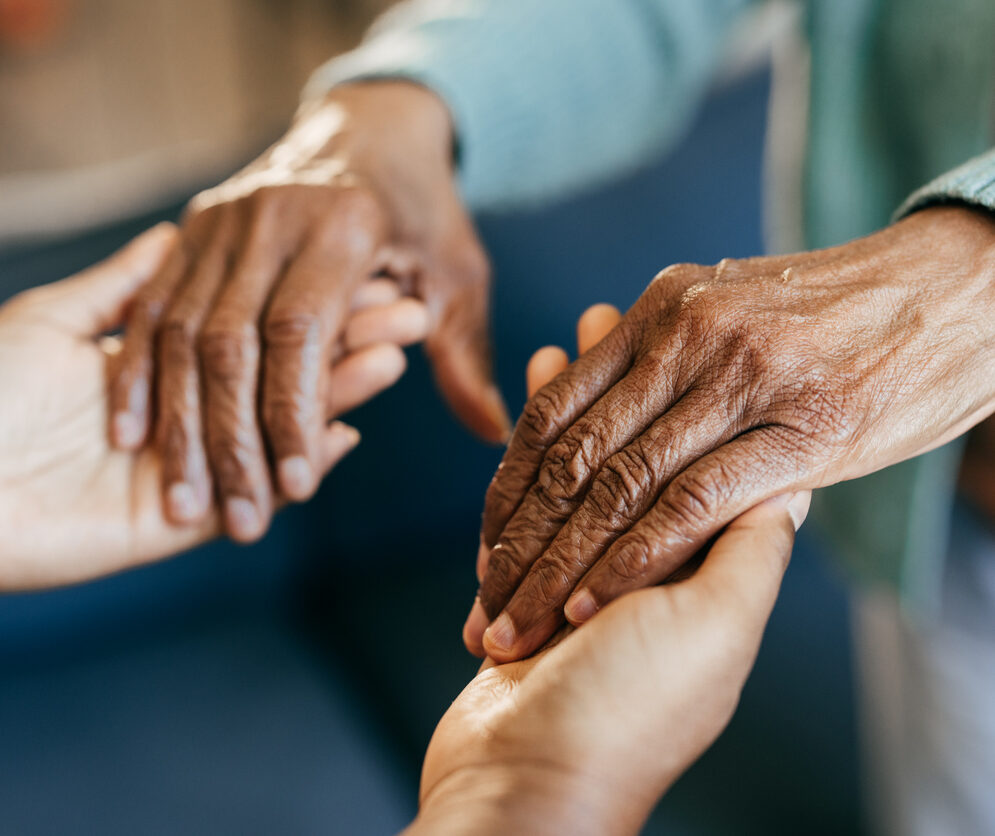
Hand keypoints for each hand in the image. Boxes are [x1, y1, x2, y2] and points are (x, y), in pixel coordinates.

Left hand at [0, 224, 426, 597]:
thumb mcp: (49, 319)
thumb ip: (122, 287)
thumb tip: (173, 232)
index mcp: (159, 361)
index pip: (251, 324)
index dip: (303, 299)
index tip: (356, 265)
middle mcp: (188, 411)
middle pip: (281, 372)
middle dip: (342, 341)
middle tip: (404, 308)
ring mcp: (193, 465)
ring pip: (282, 425)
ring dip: (338, 392)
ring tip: (393, 357)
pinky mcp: (186, 520)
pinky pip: (260, 490)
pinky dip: (303, 460)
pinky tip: (350, 428)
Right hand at [107, 81, 508, 542]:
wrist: (367, 126)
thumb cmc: (419, 213)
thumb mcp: (454, 274)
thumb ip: (463, 354)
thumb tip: (495, 432)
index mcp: (342, 224)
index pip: (303, 332)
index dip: (294, 415)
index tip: (294, 490)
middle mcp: (269, 216)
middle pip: (230, 341)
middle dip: (230, 439)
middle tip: (237, 521)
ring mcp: (220, 220)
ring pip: (180, 331)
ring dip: (177, 423)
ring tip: (183, 501)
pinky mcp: (189, 228)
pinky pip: (150, 308)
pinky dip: (139, 373)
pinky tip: (132, 435)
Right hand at [412, 330, 808, 834]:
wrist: (527, 784)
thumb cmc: (630, 714)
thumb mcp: (714, 631)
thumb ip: (748, 549)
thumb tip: (793, 479)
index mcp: (700, 570)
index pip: (703, 458)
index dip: (696, 395)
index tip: (689, 331)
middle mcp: (641, 562)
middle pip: (635, 443)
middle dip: (624, 380)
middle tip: (612, 311)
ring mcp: (575, 565)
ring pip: (575, 456)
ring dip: (573, 396)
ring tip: (571, 333)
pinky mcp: (520, 572)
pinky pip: (527, 489)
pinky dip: (528, 440)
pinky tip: (526, 396)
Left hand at [474, 205, 994, 660]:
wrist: (958, 287)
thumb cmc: (837, 315)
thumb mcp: (729, 309)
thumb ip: (661, 359)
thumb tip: (592, 404)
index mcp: (659, 312)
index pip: (552, 413)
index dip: (508, 492)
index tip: (486, 552)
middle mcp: (687, 338)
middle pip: (570, 458)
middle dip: (519, 546)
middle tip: (485, 609)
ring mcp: (742, 382)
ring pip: (618, 487)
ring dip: (560, 569)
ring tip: (522, 625)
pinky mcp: (801, 431)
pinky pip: (690, 503)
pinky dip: (633, 561)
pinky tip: (596, 605)